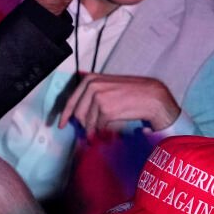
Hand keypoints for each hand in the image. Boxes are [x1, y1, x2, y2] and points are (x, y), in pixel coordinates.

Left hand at [55, 73, 180, 132]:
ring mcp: (99, 97)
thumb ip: (91, 95)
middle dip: (83, 125)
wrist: (151, 96)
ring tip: (100, 133)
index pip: (71, 100)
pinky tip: (106, 133)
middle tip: (89, 132)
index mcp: (90, 79)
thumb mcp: (108, 86)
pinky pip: (98, 127)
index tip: (61, 125)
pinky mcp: (106, 110)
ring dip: (93, 130)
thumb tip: (77, 114)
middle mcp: (92, 86)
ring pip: (87, 122)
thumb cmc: (131, 93)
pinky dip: (101, 133)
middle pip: (78, 114)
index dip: (65, 115)